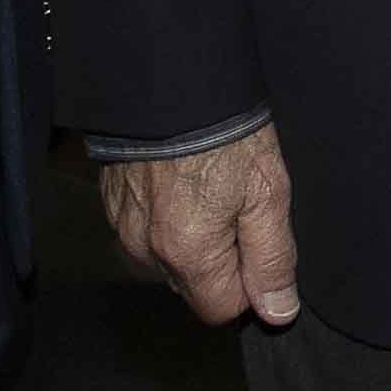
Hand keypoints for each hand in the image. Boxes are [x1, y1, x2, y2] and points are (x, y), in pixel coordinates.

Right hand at [96, 124, 299, 328]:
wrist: (170, 79)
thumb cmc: (224, 133)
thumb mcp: (267, 193)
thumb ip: (272, 259)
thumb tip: (278, 311)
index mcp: (188, 255)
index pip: (222, 308)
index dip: (249, 281)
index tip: (258, 241)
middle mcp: (146, 250)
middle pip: (193, 285)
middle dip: (220, 259)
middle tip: (236, 204)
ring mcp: (123, 226)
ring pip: (167, 259)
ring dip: (191, 238)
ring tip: (208, 186)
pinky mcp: (112, 202)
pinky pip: (144, 230)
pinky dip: (165, 216)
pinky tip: (181, 179)